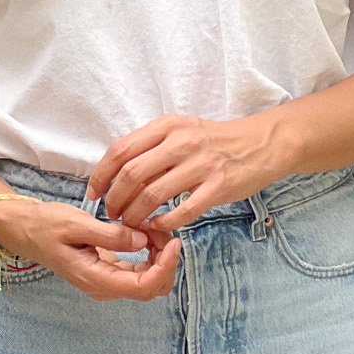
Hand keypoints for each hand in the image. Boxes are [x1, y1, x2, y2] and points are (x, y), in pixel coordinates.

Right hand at [0, 195, 180, 302]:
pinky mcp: (109, 271)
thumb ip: (111, 235)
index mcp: (96, 279)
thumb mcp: (77, 224)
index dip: (164, 267)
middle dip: (165, 261)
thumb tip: (142, 239)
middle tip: (161, 229)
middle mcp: (104, 286)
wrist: (27, 229)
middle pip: (151, 288)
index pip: (142, 286)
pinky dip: (150, 254)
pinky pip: (139, 270)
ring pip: (148, 281)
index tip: (173, 241)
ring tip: (152, 227)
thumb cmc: (47, 225)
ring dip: (159, 257)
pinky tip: (145, 232)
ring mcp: (107, 281)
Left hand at [86, 113, 287, 232]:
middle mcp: (181, 142)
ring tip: (131, 224)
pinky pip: (181, 211)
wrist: (259, 144)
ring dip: (135, 215)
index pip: (121, 150)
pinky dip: (163, 223)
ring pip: (152, 195)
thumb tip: (117, 173)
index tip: (95, 193)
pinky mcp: (217, 187)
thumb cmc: (214, 140)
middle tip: (112, 214)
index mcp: (167, 126)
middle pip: (132, 174)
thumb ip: (151, 147)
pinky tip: (158, 226)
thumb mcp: (181, 131)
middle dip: (115, 199)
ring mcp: (200, 165)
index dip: (101, 175)